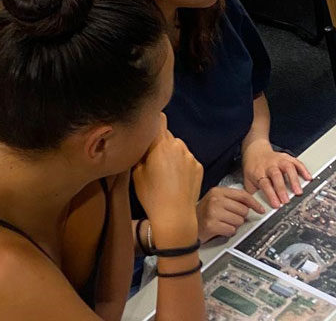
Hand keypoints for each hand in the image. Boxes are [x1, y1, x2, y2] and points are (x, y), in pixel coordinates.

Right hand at [133, 116, 202, 245]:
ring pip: (179, 148)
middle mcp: (178, 146)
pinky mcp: (198, 167)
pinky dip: (182, 165)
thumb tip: (141, 145)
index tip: (148, 132)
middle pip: (168, 136)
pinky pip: (188, 160)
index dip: (153, 123)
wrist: (175, 215)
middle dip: (160, 144)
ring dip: (172, 154)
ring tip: (165, 174)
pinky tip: (176, 180)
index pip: (160, 120)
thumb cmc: (152, 195)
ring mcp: (190, 157)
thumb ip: (140, 153)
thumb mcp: (136, 173)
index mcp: (161, 145)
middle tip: (153, 161)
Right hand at [195, 187, 264, 241]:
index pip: (242, 195)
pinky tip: (220, 229)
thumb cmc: (203, 213)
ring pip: (239, 221)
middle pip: (243, 210)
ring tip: (223, 223)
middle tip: (230, 218)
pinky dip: (228, 232)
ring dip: (233, 225)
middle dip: (240, 216)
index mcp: (218, 191)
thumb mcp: (216, 200)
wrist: (185, 225)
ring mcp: (213, 212)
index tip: (261, 209)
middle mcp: (215, 200)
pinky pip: (231, 230)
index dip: (254, 203)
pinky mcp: (211, 225)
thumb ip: (232, 200)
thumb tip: (252, 205)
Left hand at [242, 142, 311, 208]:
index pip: (265, 184)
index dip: (271, 195)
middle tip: (286, 200)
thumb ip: (253, 194)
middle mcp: (269, 165)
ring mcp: (279, 160)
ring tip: (298, 191)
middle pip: (276, 175)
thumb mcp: (248, 181)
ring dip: (294, 180)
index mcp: (259, 172)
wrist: (255, 151)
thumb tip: (256, 207)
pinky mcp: (287, 157)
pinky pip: (296, 162)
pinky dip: (303, 170)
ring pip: (288, 167)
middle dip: (282, 189)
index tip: (276, 205)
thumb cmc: (253, 168)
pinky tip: (308, 177)